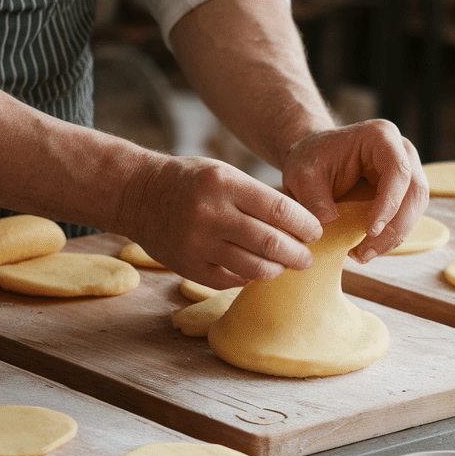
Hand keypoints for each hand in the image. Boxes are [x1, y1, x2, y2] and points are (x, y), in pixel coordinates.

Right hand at [118, 154, 323, 289]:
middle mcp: (212, 214)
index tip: (315, 233)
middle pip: (270, 242)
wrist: (139, 194)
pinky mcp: (188, 267)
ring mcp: (198, 243)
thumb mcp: (224, 174)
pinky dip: (248, 278)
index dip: (304, 225)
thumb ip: (257, 198)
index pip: (279, 209)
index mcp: (225, 184)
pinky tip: (255, 271)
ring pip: (253, 268)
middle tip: (307, 259)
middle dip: (297, 254)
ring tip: (284, 266)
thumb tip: (300, 226)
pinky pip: (230, 281)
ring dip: (276, 270)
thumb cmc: (192, 182)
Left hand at [281, 119, 427, 262]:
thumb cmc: (311, 160)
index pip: (398, 171)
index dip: (390, 203)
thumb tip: (329, 223)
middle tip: (367, 253)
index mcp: (381, 137)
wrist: (314, 159)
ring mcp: (407, 172)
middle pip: (415, 192)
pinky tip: (366, 249)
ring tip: (363, 255)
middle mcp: (402, 152)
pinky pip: (406, 217)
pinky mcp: (403, 193)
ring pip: (415, 209)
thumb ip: (313, 199)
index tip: (371, 230)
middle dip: (395, 228)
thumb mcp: (302, 176)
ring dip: (394, 237)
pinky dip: (389, 237)